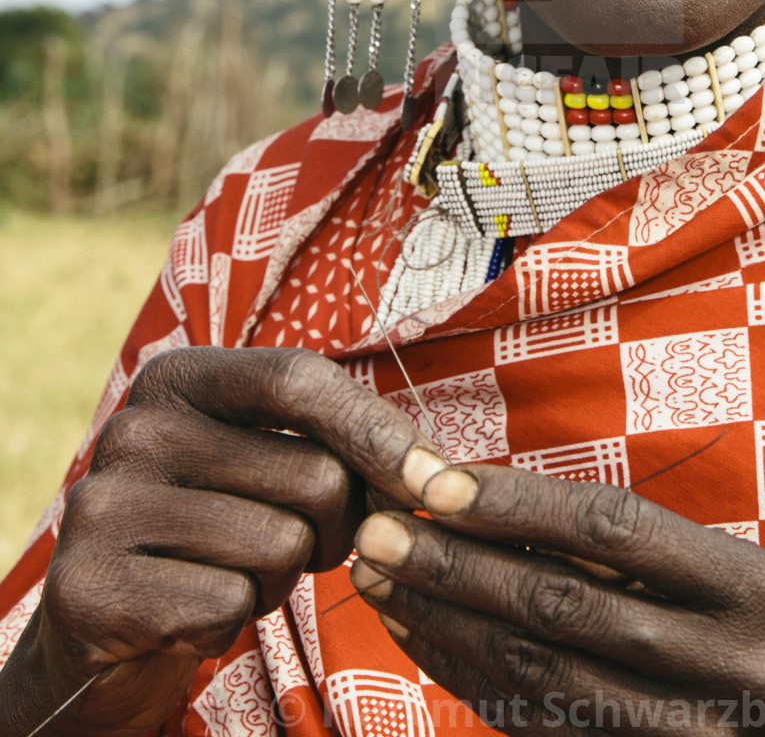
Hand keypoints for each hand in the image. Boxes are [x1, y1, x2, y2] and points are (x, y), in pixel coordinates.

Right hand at [0, 348, 446, 736]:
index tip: (437, 482)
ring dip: (278, 581)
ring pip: (281, 548)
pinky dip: (228, 623)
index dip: (378, 431)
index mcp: (178, 377)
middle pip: (313, 476)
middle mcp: (133, 427)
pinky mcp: (90, 587)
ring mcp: (103, 504)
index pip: (301, 379)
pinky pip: (228, 606)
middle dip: (330, 530)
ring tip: (228, 574)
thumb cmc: (213, 529)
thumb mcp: (258, 459)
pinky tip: (190, 614)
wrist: (101, 624)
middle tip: (287, 545)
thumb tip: (435, 477)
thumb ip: (332, 443)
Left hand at [351, 465, 764, 733]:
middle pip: (562, 604)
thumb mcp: (721, 576)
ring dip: (443, 621)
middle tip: (379, 532)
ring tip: (379, 578)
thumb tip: (480, 494)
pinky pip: (532, 724)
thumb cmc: (740, 637)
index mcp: (756, 591)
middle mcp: (734, 669)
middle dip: (455, 564)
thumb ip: (627, 547)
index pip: (614, 528)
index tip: (435, 483)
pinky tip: (419, 634)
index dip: (518, 504)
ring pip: (535, 673)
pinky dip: (466, 675)